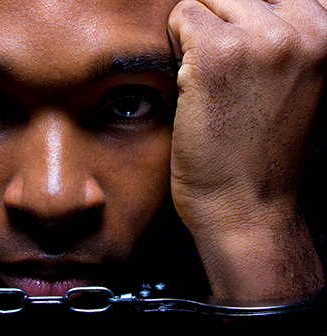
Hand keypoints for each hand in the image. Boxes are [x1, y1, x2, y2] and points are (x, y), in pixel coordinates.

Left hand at [168, 0, 325, 298]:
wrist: (247, 207)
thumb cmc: (270, 157)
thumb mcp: (312, 91)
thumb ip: (301, 47)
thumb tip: (274, 12)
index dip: (251, 23)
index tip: (241, 59)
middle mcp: (307, 30)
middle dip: (224, 24)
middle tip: (220, 73)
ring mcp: (263, 39)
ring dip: (199, 34)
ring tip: (206, 80)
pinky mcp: (217, 54)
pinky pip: (182, 15)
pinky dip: (177, 44)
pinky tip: (191, 85)